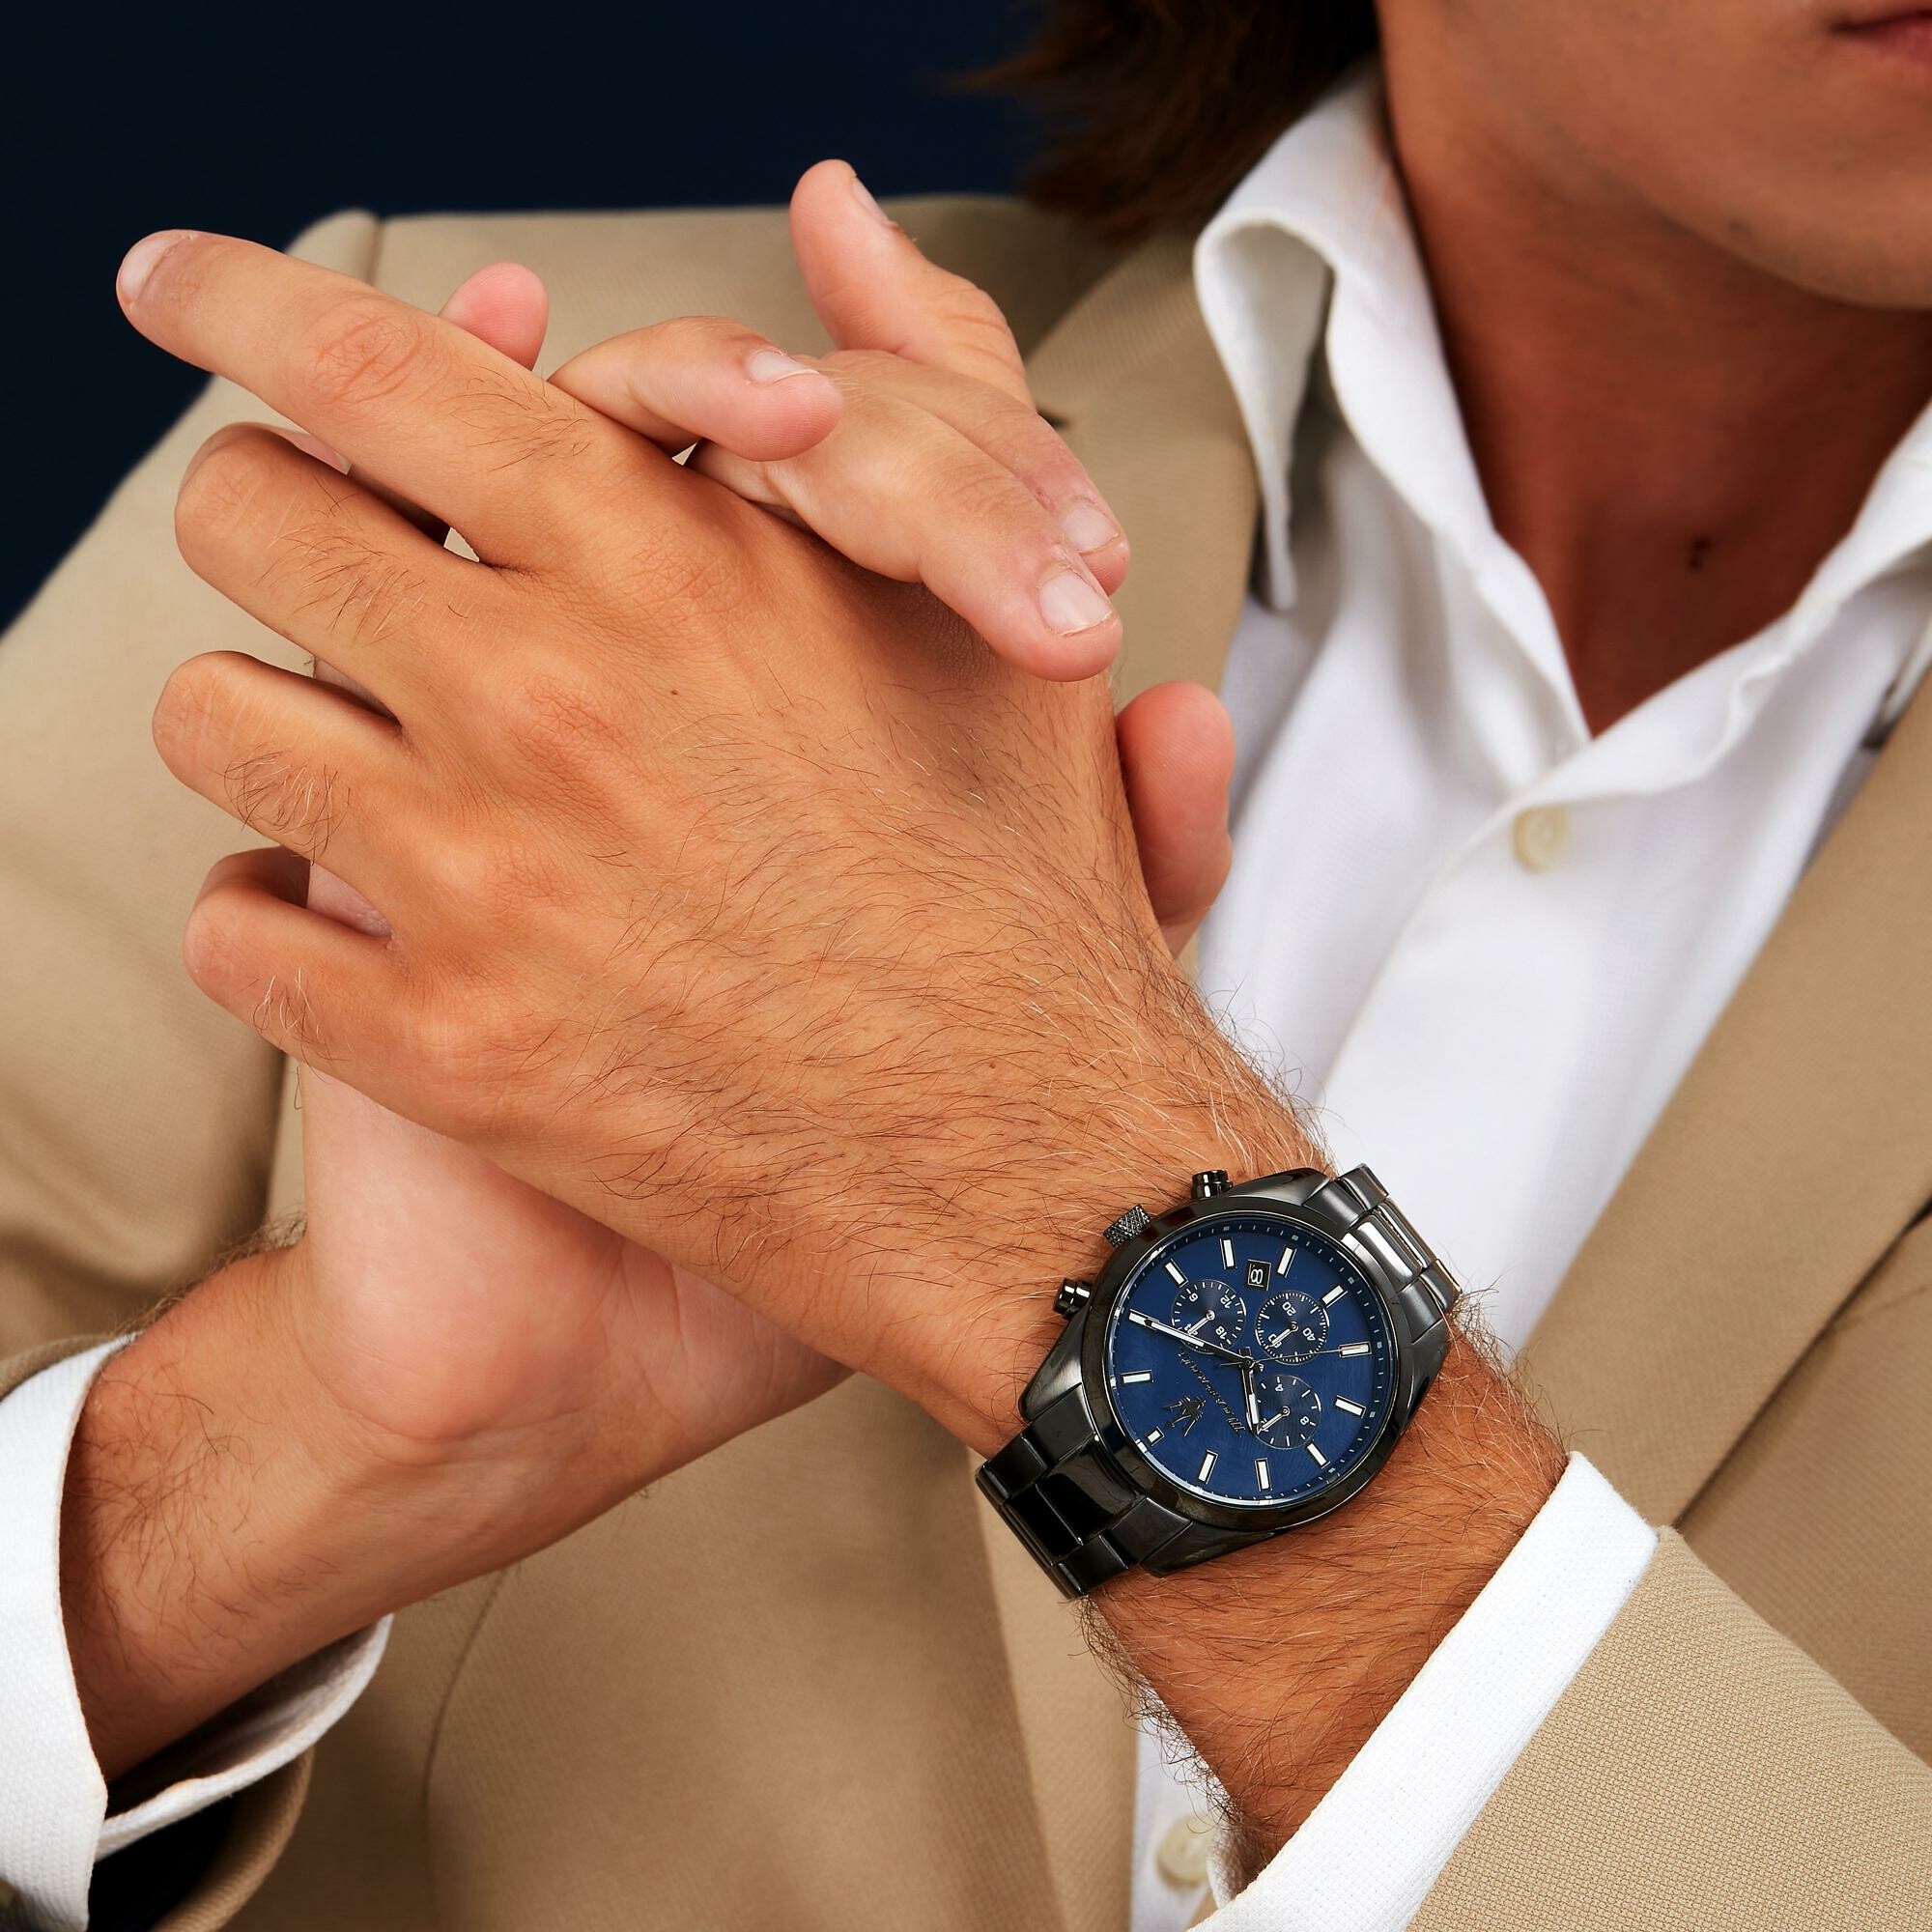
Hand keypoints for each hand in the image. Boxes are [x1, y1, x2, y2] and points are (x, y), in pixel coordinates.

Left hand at [130, 224, 1268, 1451]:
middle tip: (320, 558)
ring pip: (216, 714)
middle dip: (273, 514)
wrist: (1025, 1167)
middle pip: (253, 513)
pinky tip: (378, 920)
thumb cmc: (1021, 890)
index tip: (183, 289)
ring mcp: (482, 881)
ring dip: (275, 718)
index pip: (384, 363)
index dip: (255, 304)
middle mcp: (551, 696)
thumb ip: (919, 376)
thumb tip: (840, 203)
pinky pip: (241, 922)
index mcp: (675, 561)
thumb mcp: (1005, 602)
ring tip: (366, 755)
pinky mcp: (443, 1053)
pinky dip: (285, 910)